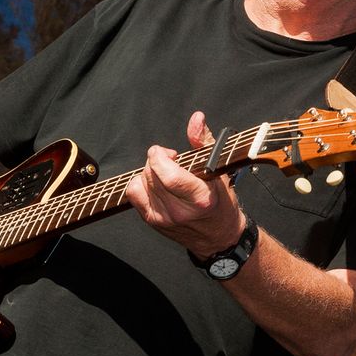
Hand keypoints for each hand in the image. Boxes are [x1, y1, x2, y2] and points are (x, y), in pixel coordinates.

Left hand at [124, 111, 246, 257]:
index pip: (168, 175)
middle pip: (151, 174)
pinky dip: (141, 183)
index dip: (161, 157)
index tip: (170, 153)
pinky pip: (133, 193)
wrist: (218, 237)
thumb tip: (196, 118)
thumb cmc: (221, 202)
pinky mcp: (152, 221)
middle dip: (157, 160)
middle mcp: (180, 211)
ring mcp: (163, 218)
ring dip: (150, 171)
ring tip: (166, 174)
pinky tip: (156, 184)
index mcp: (200, 198)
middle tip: (172, 161)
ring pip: (141, 181)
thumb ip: (205, 142)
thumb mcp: (219, 170)